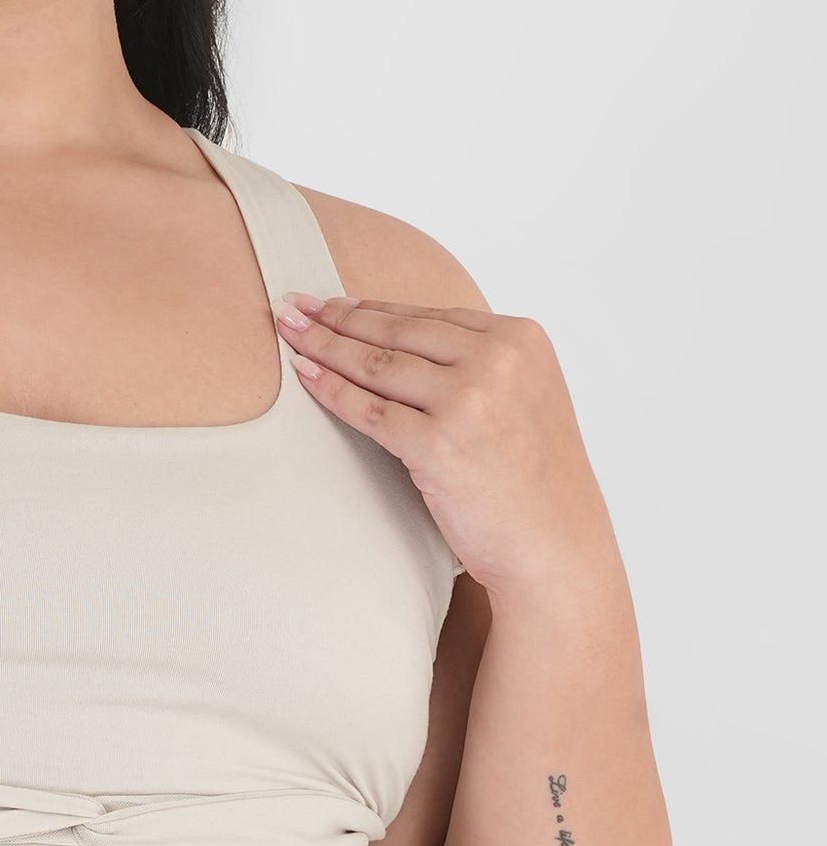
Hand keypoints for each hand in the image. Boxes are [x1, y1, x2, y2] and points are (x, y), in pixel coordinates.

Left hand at [274, 293, 614, 596]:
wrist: (556, 543)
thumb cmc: (533, 480)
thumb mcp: (524, 396)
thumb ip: (477, 362)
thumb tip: (399, 335)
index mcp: (521, 339)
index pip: (429, 316)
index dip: (373, 308)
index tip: (333, 302)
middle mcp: (498, 361)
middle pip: (396, 332)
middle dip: (337, 318)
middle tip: (295, 307)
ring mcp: (468, 402)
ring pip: (376, 365)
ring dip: (323, 345)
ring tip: (289, 332)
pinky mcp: (438, 445)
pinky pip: (367, 409)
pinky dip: (329, 390)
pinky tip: (304, 375)